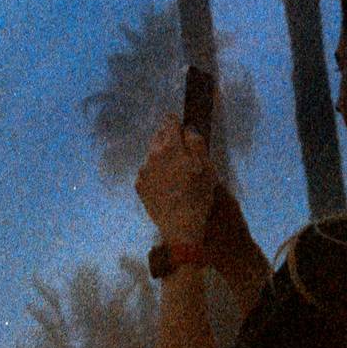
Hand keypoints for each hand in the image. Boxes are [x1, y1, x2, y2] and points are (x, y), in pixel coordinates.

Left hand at [135, 118, 216, 247]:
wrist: (181, 226)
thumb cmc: (198, 195)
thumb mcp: (207, 166)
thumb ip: (196, 142)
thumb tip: (187, 129)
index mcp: (170, 147)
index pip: (169, 121)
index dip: (177, 124)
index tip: (184, 132)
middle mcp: (152, 155)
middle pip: (158, 137)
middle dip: (169, 141)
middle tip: (182, 156)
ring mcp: (143, 171)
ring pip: (152, 155)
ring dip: (162, 158)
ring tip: (175, 175)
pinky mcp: (139, 186)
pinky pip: (147, 172)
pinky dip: (155, 174)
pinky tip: (167, 187)